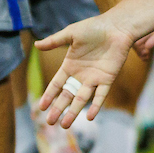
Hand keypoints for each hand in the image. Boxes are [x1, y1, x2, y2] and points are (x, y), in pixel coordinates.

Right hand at [36, 13, 136, 127]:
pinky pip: (101, 96)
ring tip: (65, 125)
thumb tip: (36, 45)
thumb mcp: (71, 33)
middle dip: (58, 109)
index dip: (49, 95)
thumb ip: (55, 41)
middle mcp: (81, 75)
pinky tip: (89, 117)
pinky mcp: (108, 79)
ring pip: (81, 99)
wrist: (117, 27)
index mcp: (70, 65)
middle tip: (49, 123)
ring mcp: (94, 78)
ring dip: (73, 112)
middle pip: (67, 95)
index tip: (41, 107)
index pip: (57, 84)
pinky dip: (95, 106)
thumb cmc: (94, 28)